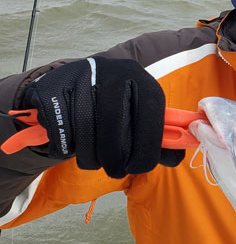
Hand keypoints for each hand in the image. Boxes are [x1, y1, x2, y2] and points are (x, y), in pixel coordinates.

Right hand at [22, 56, 183, 177]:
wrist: (70, 85)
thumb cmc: (114, 108)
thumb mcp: (140, 115)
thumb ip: (161, 139)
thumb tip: (176, 157)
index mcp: (141, 79)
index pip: (151, 116)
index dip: (147, 148)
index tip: (139, 167)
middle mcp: (113, 71)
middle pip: (115, 125)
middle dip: (116, 158)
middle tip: (116, 171)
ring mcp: (80, 76)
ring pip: (85, 130)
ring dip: (90, 156)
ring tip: (94, 161)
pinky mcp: (51, 86)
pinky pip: (60, 129)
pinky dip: (65, 147)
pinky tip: (71, 144)